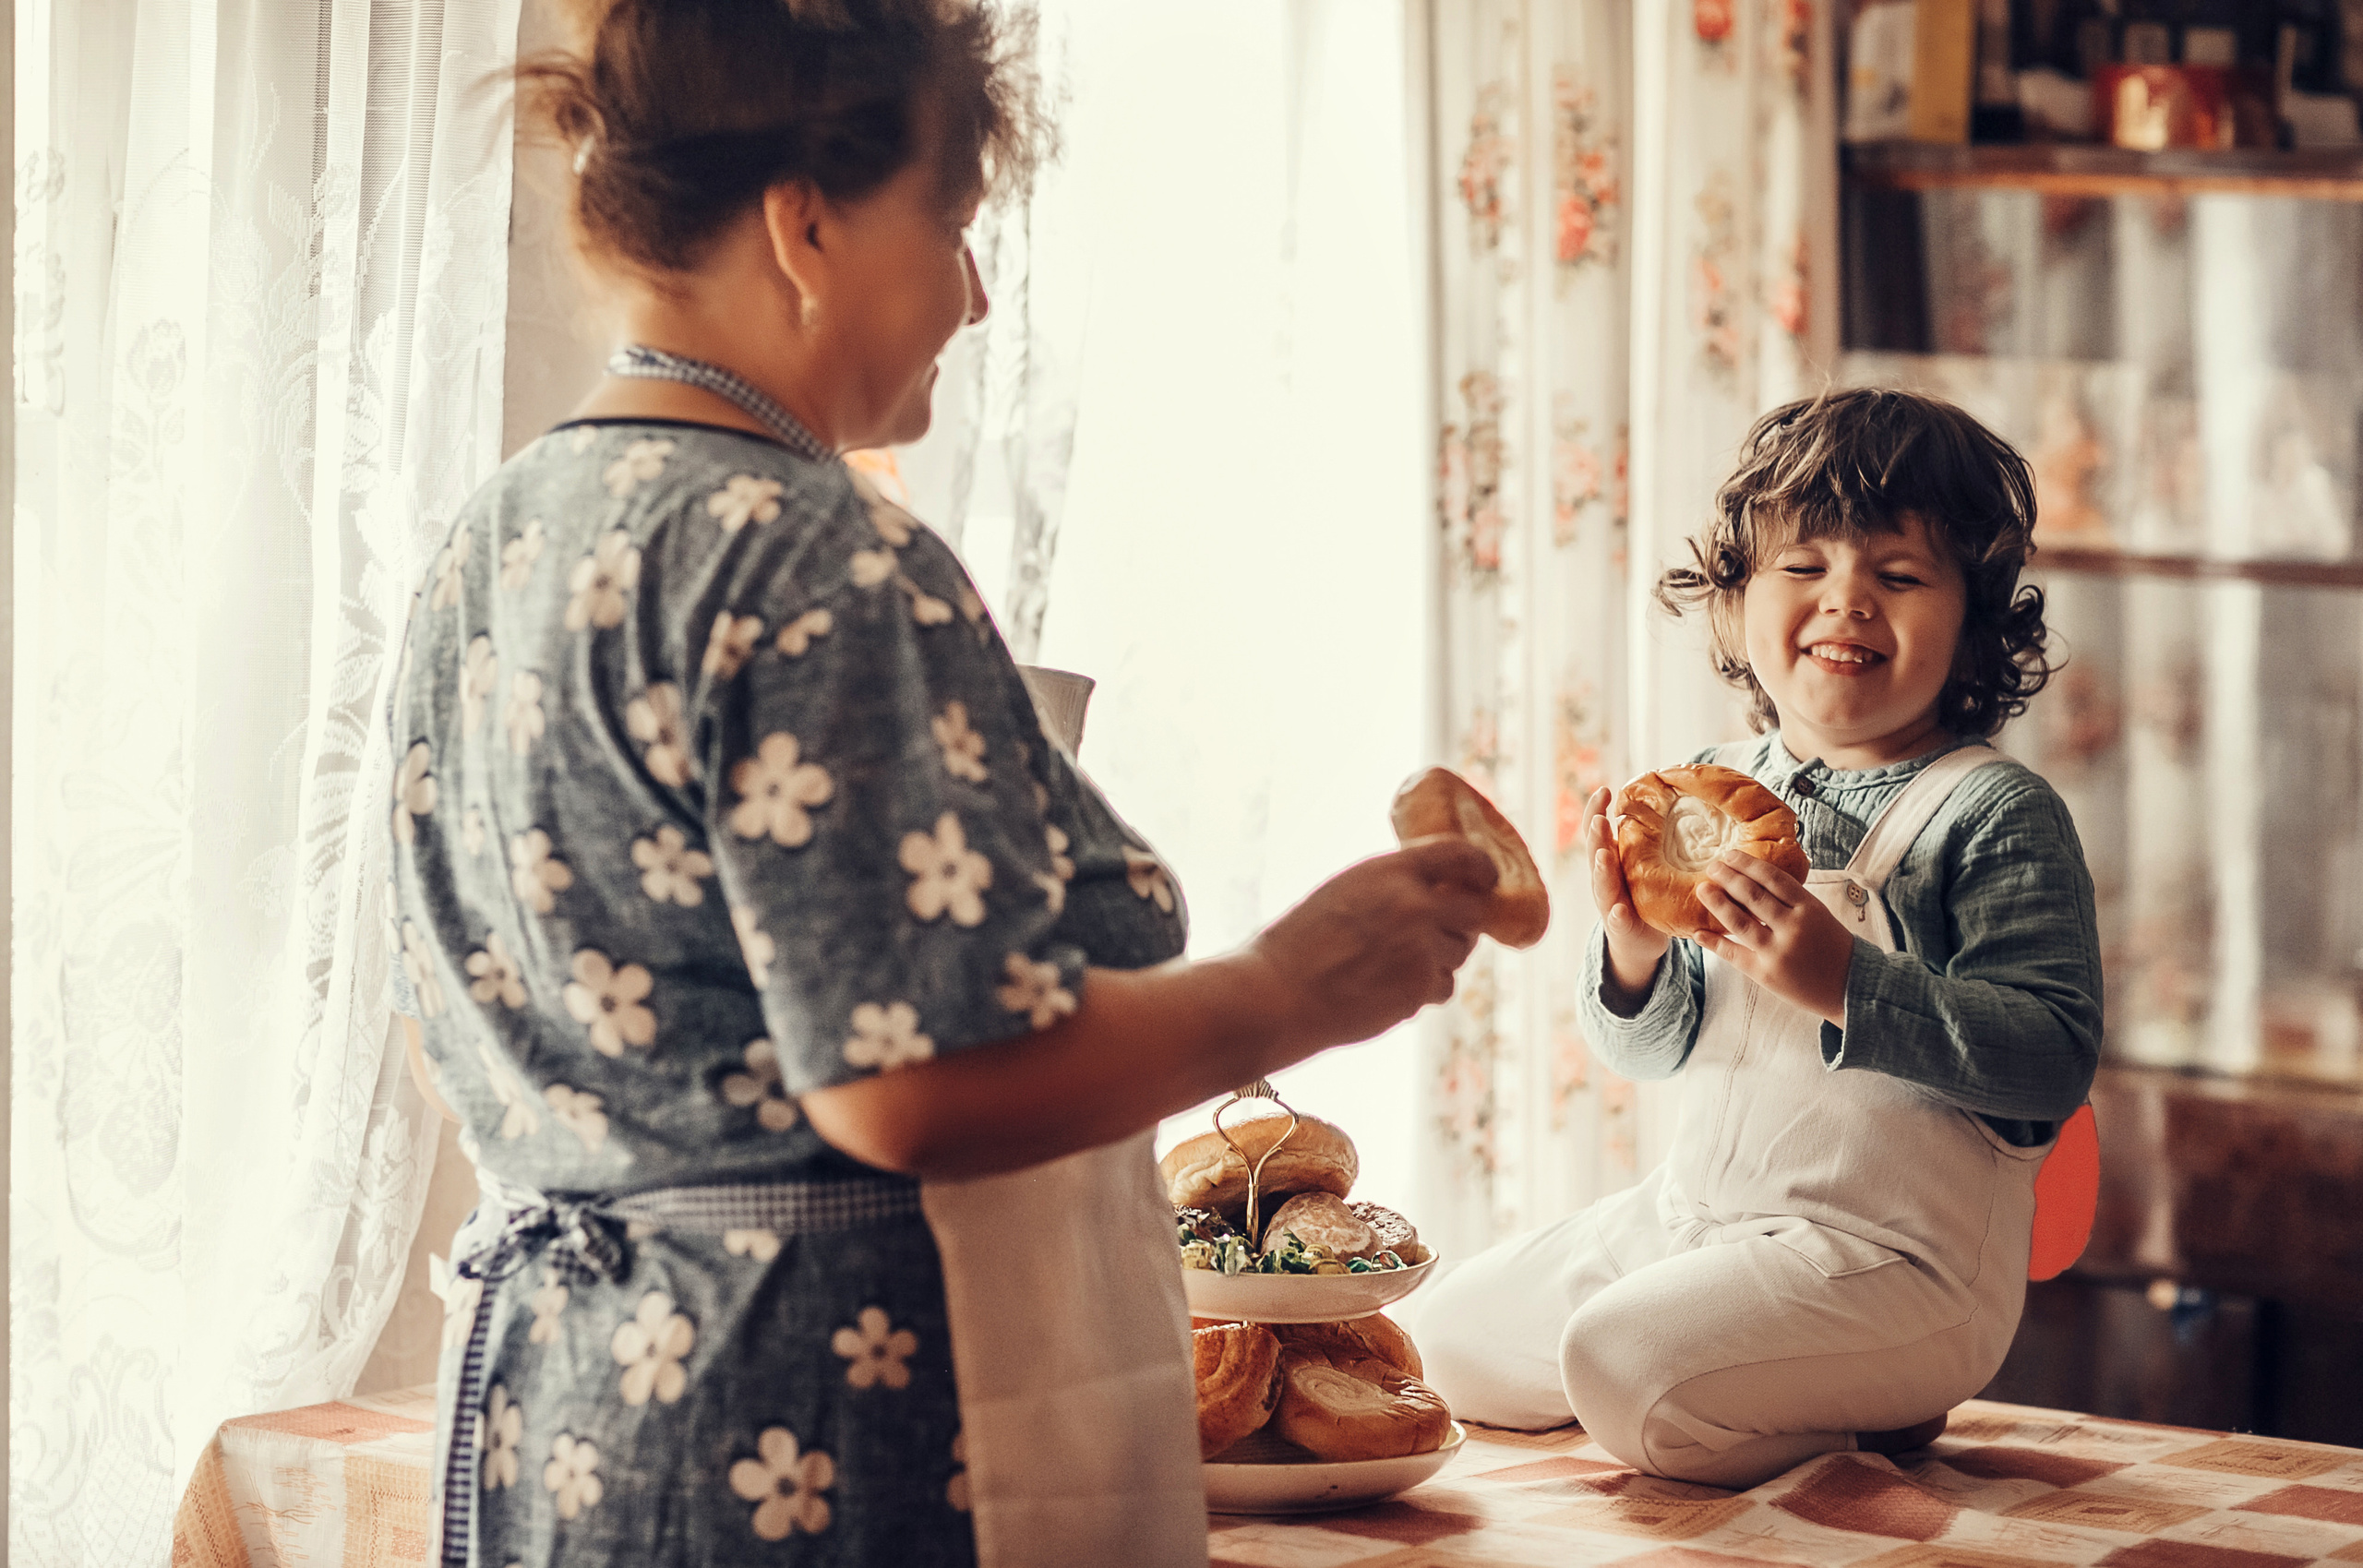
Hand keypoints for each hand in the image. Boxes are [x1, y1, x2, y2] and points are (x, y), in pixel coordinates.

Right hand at [1248, 837, 1498, 1049]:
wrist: (1277, 995)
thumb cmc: (1298, 945)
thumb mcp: (1344, 893)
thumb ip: (1392, 888)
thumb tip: (1437, 897)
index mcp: (1388, 871)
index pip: (1460, 854)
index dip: (1482, 867)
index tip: (1488, 878)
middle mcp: (1412, 904)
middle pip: (1474, 910)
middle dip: (1463, 922)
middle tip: (1443, 931)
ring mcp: (1421, 949)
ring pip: (1459, 952)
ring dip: (1439, 958)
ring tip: (1393, 965)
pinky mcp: (1420, 989)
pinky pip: (1443, 985)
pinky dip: (1425, 989)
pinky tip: (1387, 989)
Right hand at [1579, 786, 1667, 1003]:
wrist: (1636, 941)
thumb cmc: (1643, 896)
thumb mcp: (1643, 865)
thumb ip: (1649, 840)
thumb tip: (1674, 800)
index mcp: (1611, 860)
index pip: (1598, 831)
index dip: (1597, 810)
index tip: (1604, 790)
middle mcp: (1604, 879)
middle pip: (1595, 853)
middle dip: (1596, 836)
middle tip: (1600, 819)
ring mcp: (1608, 903)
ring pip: (1602, 885)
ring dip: (1602, 870)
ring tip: (1604, 856)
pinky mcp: (1620, 927)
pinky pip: (1617, 920)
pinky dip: (1616, 915)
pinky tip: (1618, 910)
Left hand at [1694, 850, 1854, 1026]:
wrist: (1851, 986)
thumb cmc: (1832, 947)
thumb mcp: (1819, 915)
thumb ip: (1791, 900)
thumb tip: (1754, 879)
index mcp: (1808, 908)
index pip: (1772, 878)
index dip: (1748, 864)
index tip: (1730, 855)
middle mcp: (1792, 927)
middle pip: (1753, 895)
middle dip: (1728, 877)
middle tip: (1712, 866)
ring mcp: (1778, 951)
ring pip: (1739, 922)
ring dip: (1717, 903)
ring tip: (1702, 889)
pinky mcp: (1765, 973)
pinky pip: (1734, 954)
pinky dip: (1713, 942)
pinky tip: (1697, 932)